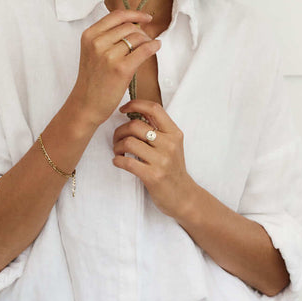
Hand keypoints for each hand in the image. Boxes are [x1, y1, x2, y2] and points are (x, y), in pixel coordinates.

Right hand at [69, 10, 161, 128]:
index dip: (135, 14)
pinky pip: (144, 50)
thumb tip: (135, 25)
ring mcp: (109, 56)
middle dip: (142, 32)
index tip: (145, 18)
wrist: (86, 104)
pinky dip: (153, 46)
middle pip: (129, 27)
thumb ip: (107, 36)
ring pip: (138, 38)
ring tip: (148, 48)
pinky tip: (156, 47)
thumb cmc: (92, 79)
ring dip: (147, 41)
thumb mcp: (92, 51)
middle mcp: (97, 43)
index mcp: (89, 35)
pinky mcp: (121, 69)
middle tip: (145, 41)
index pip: (116, 15)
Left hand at [112, 99, 194, 219]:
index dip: (135, 104)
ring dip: (117, 147)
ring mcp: (162, 160)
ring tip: (118, 152)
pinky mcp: (153, 176)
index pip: (154, 108)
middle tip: (117, 139)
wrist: (184, 196)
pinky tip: (119, 162)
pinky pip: (127, 162)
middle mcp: (169, 144)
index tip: (123, 109)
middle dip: (120, 131)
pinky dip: (117, 160)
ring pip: (129, 142)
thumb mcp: (172, 145)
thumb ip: (157, 130)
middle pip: (135, 125)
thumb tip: (134, 112)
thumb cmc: (173, 169)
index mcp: (174, 133)